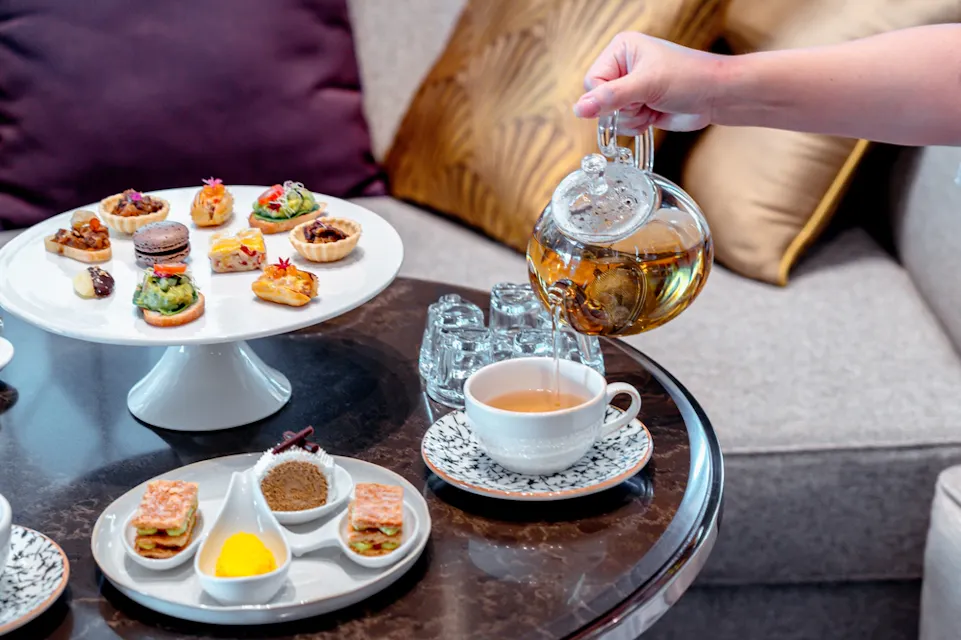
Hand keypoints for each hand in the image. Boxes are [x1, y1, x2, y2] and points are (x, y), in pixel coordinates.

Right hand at [573, 33, 723, 133]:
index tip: (632, 95)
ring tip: (653, 105)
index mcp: (621, 50)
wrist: (717, 95)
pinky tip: (654, 115)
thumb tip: (579, 109)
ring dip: (632, 118)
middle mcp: (623, 67)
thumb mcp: (647, 85)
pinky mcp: (639, 106)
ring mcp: (631, 88)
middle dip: (622, 108)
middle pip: (598, 100)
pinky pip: (622, 125)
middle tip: (645, 100)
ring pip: (610, 116)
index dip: (608, 96)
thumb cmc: (689, 78)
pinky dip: (637, 125)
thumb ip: (611, 98)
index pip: (592, 81)